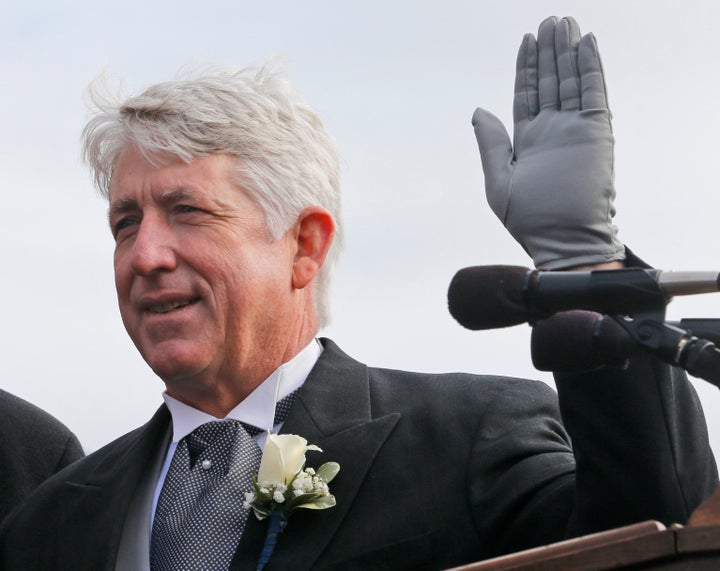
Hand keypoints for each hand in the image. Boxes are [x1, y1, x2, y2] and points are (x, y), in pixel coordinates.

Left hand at [472, 16, 624, 269]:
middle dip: (548, 52)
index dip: (526, 68)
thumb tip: (478, 110)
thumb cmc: (528, 220)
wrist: (563, 241)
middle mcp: (552, 131)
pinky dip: (590, 68)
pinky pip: (594, 93)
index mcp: (527, 141)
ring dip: (568, 53)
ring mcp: (575, 130)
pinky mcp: (596, 133)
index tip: (526, 40)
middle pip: (550, 82)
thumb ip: (490, 144)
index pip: (526, 95)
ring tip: (564, 23)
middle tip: (548, 21)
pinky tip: (586, 44)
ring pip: (571, 81)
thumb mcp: (497, 180)